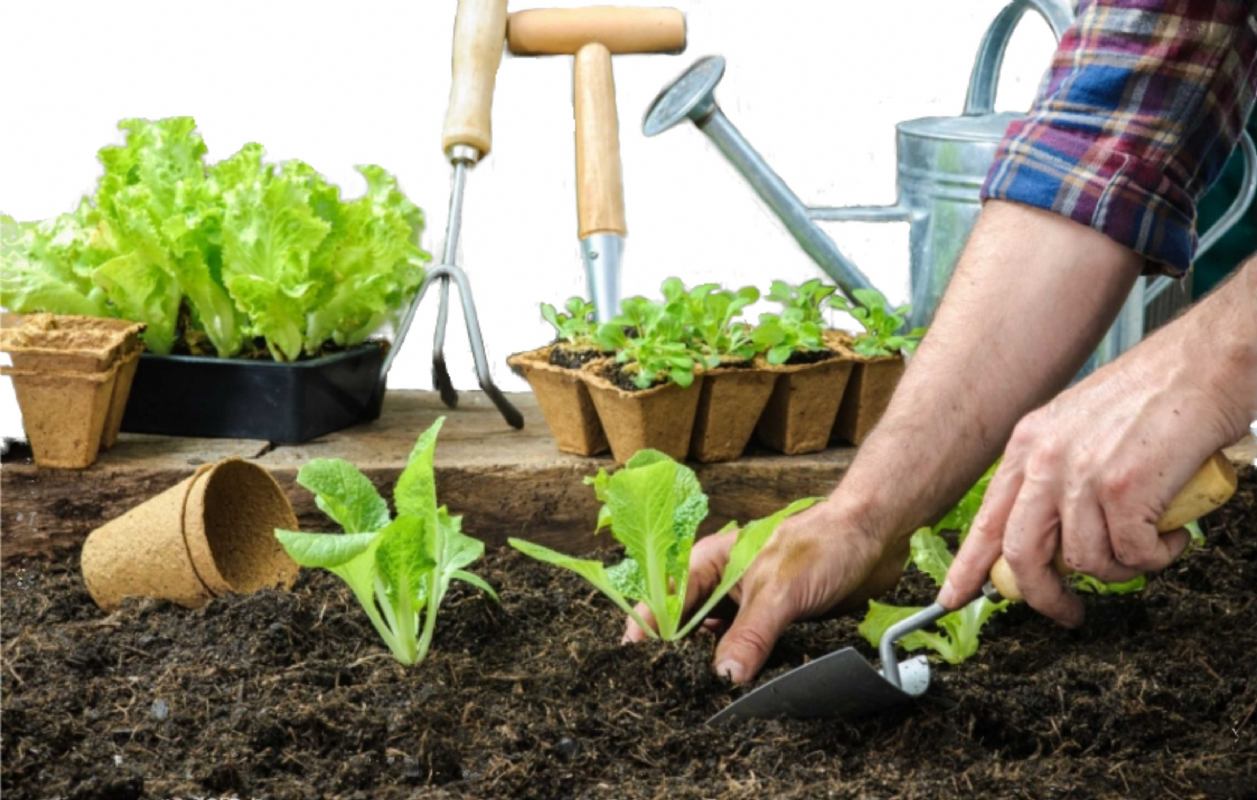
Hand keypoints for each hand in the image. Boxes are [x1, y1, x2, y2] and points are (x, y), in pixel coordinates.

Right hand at [623, 499, 904, 683]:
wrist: (875, 536)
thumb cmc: (823, 544)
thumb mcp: (778, 592)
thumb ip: (749, 636)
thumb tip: (723, 678)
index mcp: (709, 563)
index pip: (664, 601)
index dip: (647, 632)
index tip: (635, 667)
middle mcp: (723, 584)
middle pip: (686, 626)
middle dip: (677, 657)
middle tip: (668, 694)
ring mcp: (748, 604)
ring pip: (717, 642)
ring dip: (712, 666)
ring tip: (700, 699)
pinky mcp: (774, 622)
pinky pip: (748, 651)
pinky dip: (743, 669)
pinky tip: (742, 690)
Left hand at [938, 339, 1246, 624]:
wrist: (1205, 364)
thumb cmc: (1155, 395)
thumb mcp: (1079, 428)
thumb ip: (1056, 476)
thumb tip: (1054, 536)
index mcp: (1028, 445)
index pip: (987, 519)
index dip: (969, 566)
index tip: (953, 598)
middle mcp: (1045, 460)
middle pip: (1021, 554)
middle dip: (1043, 595)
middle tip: (1067, 612)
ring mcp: (1081, 475)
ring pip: (1086, 561)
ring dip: (1122, 569)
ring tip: (1148, 545)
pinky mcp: (1123, 489)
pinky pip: (1133, 555)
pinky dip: (1157, 556)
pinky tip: (1171, 534)